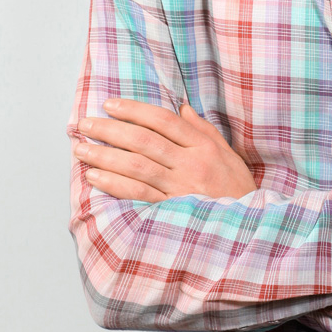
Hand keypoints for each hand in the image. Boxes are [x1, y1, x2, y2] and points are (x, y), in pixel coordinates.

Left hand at [74, 98, 256, 202]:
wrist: (250, 227)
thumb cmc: (236, 189)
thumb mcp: (226, 153)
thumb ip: (203, 130)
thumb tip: (181, 108)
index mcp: (203, 146)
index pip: (164, 121)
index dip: (135, 110)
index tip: (110, 104)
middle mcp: (191, 164)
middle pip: (144, 140)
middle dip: (110, 130)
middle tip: (84, 124)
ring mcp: (180, 188)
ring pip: (136, 165)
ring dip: (105, 155)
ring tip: (81, 148)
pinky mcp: (171, 211)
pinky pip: (138, 194)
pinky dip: (114, 184)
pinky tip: (95, 177)